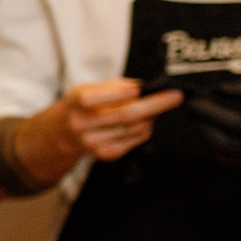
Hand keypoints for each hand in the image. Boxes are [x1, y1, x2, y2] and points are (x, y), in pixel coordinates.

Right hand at [33, 77, 182, 165]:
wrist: (64, 133)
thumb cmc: (84, 105)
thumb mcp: (89, 88)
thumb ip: (114, 85)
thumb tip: (144, 88)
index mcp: (75, 103)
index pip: (92, 99)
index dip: (117, 94)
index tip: (138, 89)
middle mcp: (81, 125)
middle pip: (123, 115)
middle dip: (154, 104)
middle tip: (175, 96)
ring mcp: (93, 142)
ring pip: (135, 128)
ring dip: (152, 116)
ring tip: (156, 107)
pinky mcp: (106, 154)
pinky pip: (136, 139)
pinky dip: (146, 128)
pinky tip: (144, 121)